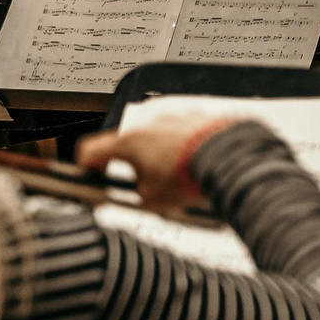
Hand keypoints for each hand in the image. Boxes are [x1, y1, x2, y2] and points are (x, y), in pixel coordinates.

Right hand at [77, 115, 226, 216]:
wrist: (234, 160)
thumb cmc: (192, 177)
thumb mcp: (152, 199)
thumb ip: (133, 195)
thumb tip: (131, 195)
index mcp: (130, 142)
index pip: (91, 149)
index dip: (86, 165)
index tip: (88, 173)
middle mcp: (152, 124)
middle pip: (131, 145)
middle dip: (136, 165)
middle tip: (149, 186)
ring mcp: (178, 119)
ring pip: (161, 140)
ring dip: (165, 156)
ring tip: (182, 178)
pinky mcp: (202, 120)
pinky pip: (188, 135)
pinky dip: (190, 149)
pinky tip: (199, 166)